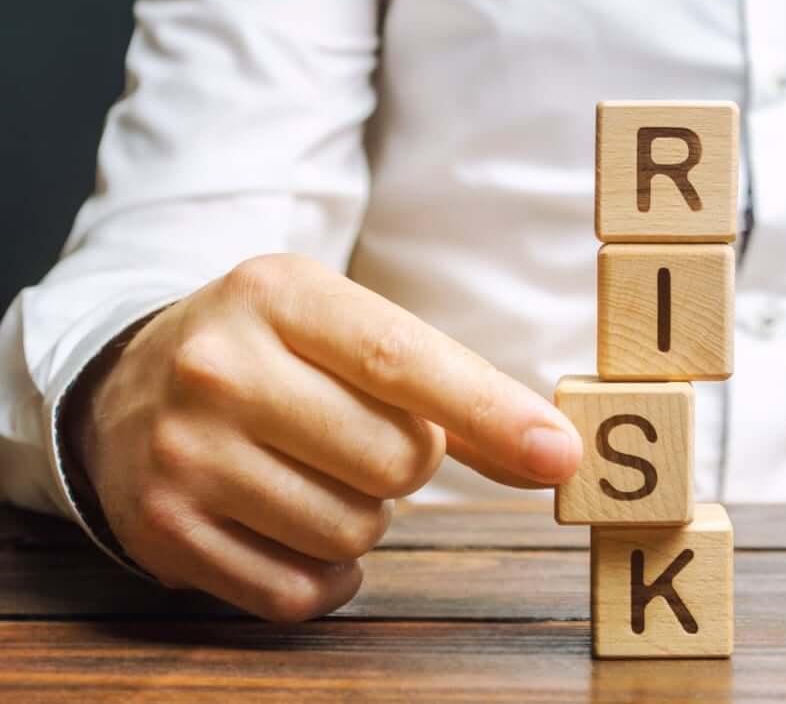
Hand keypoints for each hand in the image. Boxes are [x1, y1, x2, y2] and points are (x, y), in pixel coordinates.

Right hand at [71, 254, 581, 620]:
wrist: (126, 390)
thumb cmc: (271, 358)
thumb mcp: (345, 334)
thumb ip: (450, 390)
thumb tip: (551, 454)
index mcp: (279, 295)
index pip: (403, 360)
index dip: (490, 412)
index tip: (559, 454)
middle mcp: (220, 365)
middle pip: (394, 460)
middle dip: (406, 464)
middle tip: (358, 438)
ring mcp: (184, 452)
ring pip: (354, 531)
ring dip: (364, 516)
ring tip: (315, 473)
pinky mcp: (164, 529)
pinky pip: (299, 591)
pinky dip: (326, 574)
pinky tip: (297, 527)